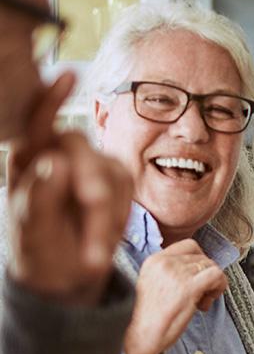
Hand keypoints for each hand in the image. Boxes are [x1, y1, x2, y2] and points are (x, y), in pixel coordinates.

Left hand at [7, 73, 131, 305]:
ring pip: (108, 172)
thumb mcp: (30, 231)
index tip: (68, 76)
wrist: (65, 276)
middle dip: (90, 177)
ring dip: (105, 214)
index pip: (36, 123)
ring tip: (92, 253)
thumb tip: (53, 162)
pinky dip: (117, 219)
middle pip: (79, 146)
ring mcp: (90, 167)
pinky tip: (101, 241)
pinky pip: (126, 189)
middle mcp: (58, 155)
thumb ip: (38, 197)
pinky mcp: (117, 181)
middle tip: (94, 205)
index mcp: (26, 160)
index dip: (51, 99)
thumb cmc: (38, 250)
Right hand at [123, 240, 227, 353]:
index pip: (188, 245)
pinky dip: (219, 287)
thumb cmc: (147, 319)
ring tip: (201, 303)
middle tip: (200, 297)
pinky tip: (206, 303)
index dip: (200, 260)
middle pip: (202, 257)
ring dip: (213, 285)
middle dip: (206, 276)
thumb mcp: (154, 285)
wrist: (138, 336)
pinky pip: (217, 275)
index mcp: (154, 260)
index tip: (198, 279)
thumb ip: (172, 274)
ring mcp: (176, 273)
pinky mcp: (188, 287)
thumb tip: (198, 271)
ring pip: (211, 266)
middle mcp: (164, 262)